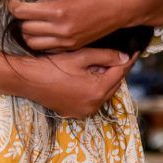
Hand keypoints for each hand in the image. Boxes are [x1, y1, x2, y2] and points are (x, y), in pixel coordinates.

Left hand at [9, 0, 142, 51]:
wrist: (128, 5)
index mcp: (59, 11)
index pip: (24, 12)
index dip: (14, 4)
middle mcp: (61, 30)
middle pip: (25, 29)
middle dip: (20, 18)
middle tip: (23, 6)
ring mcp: (68, 41)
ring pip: (34, 43)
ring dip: (29, 31)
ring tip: (33, 18)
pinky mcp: (75, 46)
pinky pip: (49, 48)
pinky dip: (42, 41)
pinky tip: (46, 28)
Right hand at [9, 47, 137, 118]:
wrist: (27, 79)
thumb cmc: (52, 66)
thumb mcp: (80, 56)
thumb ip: (105, 56)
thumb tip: (124, 57)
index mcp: (97, 92)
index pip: (120, 73)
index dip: (128, 60)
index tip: (135, 50)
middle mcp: (93, 106)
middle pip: (113, 84)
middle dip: (116, 69)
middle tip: (119, 53)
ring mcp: (83, 112)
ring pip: (104, 92)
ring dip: (105, 79)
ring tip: (101, 62)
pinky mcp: (75, 113)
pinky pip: (92, 99)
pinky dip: (94, 88)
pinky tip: (88, 75)